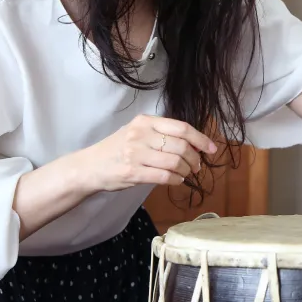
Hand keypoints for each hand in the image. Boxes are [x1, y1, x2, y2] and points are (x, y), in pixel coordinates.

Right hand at [77, 114, 217, 191]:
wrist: (89, 166)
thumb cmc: (118, 148)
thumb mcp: (138, 132)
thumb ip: (162, 135)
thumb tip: (195, 144)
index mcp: (145, 121)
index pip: (181, 128)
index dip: (201, 139)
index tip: (212, 149)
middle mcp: (141, 135)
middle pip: (181, 146)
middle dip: (194, 158)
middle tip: (196, 166)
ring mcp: (135, 154)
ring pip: (174, 162)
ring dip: (185, 170)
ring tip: (185, 173)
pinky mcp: (132, 172)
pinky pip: (163, 177)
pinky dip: (175, 180)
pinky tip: (176, 180)